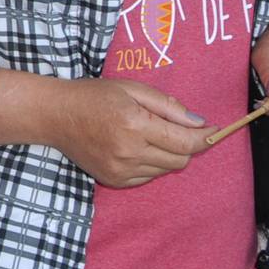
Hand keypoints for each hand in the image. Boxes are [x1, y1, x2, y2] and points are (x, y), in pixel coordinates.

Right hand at [47, 77, 210, 187]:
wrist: (54, 115)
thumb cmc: (93, 96)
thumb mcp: (130, 89)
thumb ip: (167, 105)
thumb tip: (199, 123)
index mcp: (135, 124)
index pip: (185, 141)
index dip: (204, 136)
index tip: (214, 129)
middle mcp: (130, 151)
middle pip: (181, 159)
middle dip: (186, 144)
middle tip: (176, 128)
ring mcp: (121, 170)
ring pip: (166, 170)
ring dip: (167, 154)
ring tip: (147, 135)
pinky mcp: (115, 180)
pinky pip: (148, 177)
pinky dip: (151, 164)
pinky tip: (134, 147)